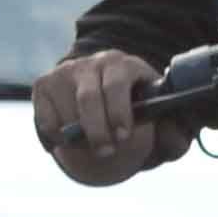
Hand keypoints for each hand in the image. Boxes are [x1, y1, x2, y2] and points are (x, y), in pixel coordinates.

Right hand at [32, 46, 167, 185]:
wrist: (102, 93)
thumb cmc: (136, 110)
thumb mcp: (160, 120)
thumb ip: (173, 134)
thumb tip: (173, 138)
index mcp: (124, 64)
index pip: (117, 84)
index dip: (119, 112)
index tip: (123, 137)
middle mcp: (91, 63)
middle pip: (88, 99)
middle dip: (97, 131)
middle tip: (106, 153)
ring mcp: (64, 71)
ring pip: (65, 110)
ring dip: (76, 137)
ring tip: (90, 150)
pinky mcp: (43, 84)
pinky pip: (45, 117)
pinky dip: (55, 136)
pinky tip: (68, 144)